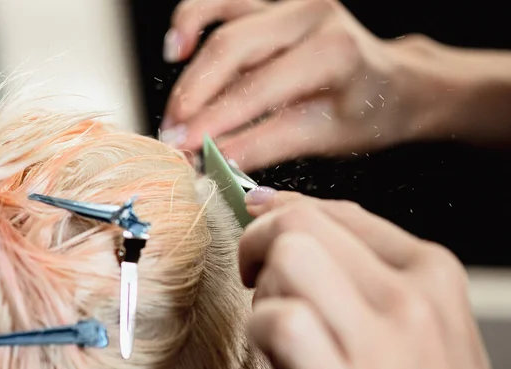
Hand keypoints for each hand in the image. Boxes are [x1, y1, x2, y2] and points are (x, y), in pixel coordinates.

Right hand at [160, 0, 439, 171]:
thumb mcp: (323, 137)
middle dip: (194, 98)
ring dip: (191, 66)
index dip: (214, 121)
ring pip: (220, 20)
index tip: (184, 150)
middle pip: (231, 49)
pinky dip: (194, 18)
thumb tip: (214, 159)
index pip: (258, 88)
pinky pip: (223, 1)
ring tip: (175, 107)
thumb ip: (266, 145)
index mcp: (334, 51)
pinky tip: (179, 48)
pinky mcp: (274, 0)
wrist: (390, 82)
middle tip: (172, 136)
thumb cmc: (366, 111)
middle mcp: (312, 13)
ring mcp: (292, 0)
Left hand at [239, 188, 499, 368]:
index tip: (262, 222)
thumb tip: (287, 207)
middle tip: (256, 278)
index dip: (285, 212)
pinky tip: (276, 355)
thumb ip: (370, 268)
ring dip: (265, 288)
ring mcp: (383, 345)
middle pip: (302, 224)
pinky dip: (262, 332)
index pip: (339, 212)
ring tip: (275, 321)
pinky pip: (283, 320)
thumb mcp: (426, 322)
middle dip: (261, 244)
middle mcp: (413, 300)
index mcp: (432, 274)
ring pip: (290, 256)